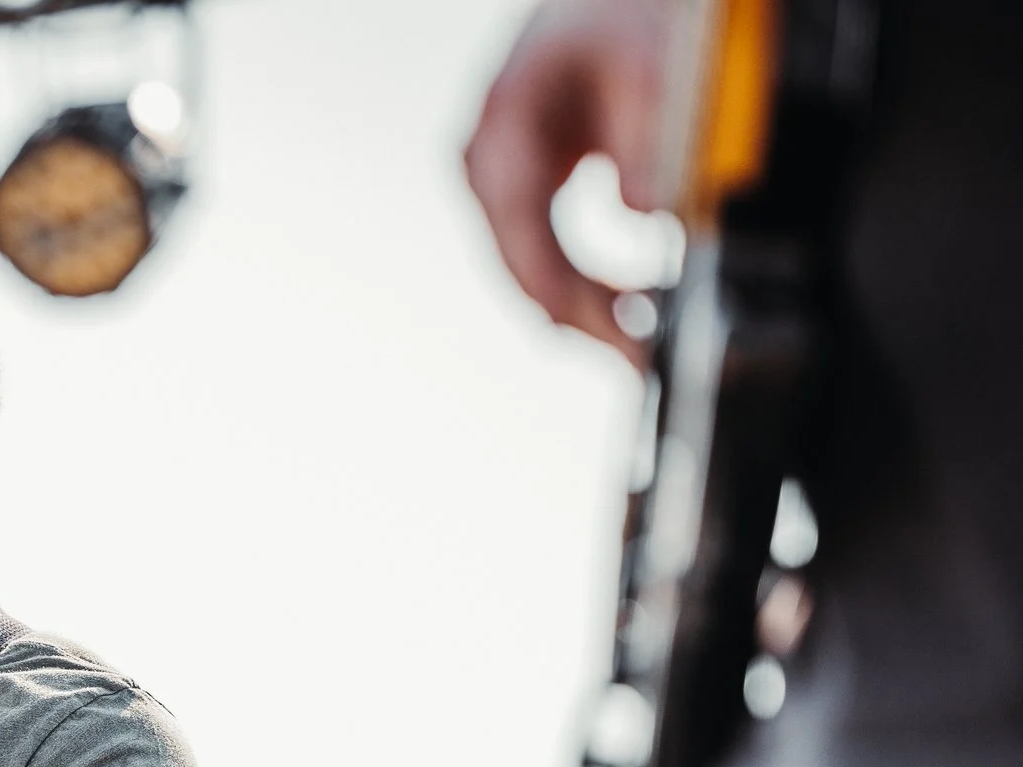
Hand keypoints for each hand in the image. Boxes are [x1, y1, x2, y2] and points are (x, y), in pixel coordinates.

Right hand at [463, 0, 678, 368]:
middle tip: (641, 359)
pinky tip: (626, 296)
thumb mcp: (653, 70)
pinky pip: (546, 248)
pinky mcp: (523, 180)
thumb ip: (650, 148)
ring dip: (584, 305)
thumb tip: (654, 223)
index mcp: (503, 139)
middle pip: (525, 273)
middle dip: (585, 322)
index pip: (529, 253)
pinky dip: (584, 277)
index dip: (578, 311)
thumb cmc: (623, 13)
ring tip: (640, 333)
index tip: (628, 346)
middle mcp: (486, 164)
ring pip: (532, 269)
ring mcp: (498, 175)